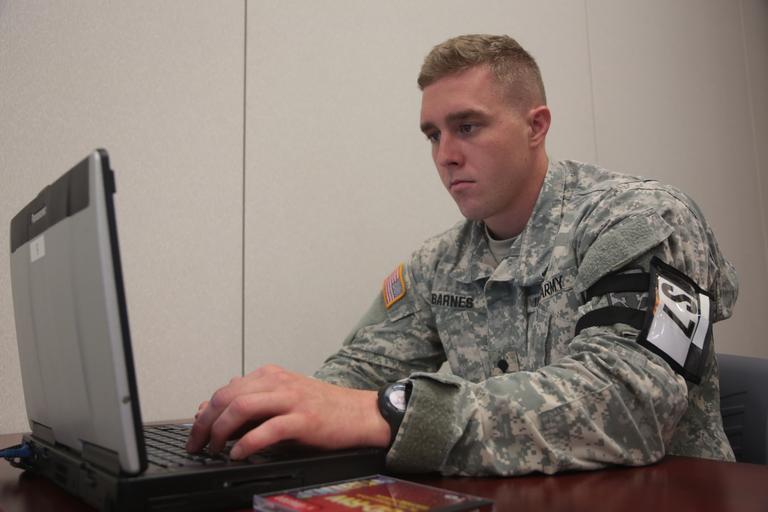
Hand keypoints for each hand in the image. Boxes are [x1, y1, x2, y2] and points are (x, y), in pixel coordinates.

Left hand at [185, 364, 390, 458]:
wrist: (359, 413)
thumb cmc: (321, 408)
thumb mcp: (282, 398)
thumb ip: (250, 402)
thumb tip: (211, 410)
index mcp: (269, 375)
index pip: (225, 390)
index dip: (204, 413)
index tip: (195, 432)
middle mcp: (277, 382)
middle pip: (227, 397)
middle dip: (204, 423)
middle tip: (197, 444)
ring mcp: (291, 399)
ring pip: (242, 408)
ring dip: (221, 431)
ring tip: (215, 448)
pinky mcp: (304, 419)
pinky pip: (267, 429)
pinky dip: (247, 444)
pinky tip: (239, 454)